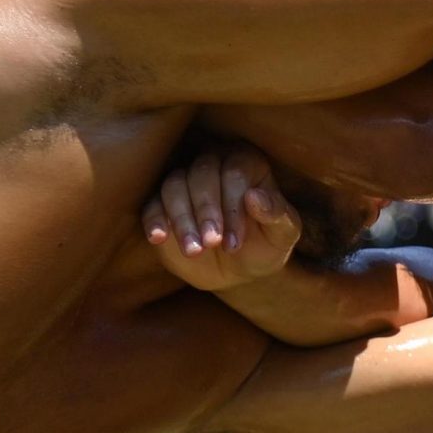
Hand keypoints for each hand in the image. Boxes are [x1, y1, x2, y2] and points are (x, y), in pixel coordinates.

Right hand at [142, 146, 300, 290]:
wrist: (237, 269)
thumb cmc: (265, 244)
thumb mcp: (281, 235)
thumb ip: (277, 215)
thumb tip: (255, 197)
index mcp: (246, 163)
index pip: (234, 173)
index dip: (232, 207)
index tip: (234, 243)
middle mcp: (213, 163)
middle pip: (201, 174)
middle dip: (205, 210)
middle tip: (211, 244)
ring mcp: (184, 181)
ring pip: (173, 185)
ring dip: (181, 218)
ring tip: (193, 250)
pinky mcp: (160, 203)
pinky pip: (151, 203)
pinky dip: (153, 219)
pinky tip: (159, 238)